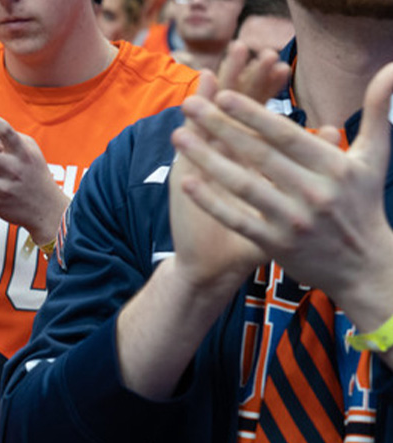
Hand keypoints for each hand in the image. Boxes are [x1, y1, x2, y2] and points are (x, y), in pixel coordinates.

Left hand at [175, 62, 392, 303]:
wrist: (365, 265)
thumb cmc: (363, 202)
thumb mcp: (375, 156)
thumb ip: (377, 111)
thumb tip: (391, 69)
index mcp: (334, 167)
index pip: (286, 135)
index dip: (254, 114)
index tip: (224, 94)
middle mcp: (313, 193)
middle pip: (258, 155)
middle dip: (219, 127)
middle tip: (189, 104)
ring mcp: (292, 221)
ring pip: (242, 185)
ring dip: (206, 159)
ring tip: (178, 136)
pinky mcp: (275, 244)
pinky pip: (237, 218)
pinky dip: (211, 201)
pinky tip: (187, 181)